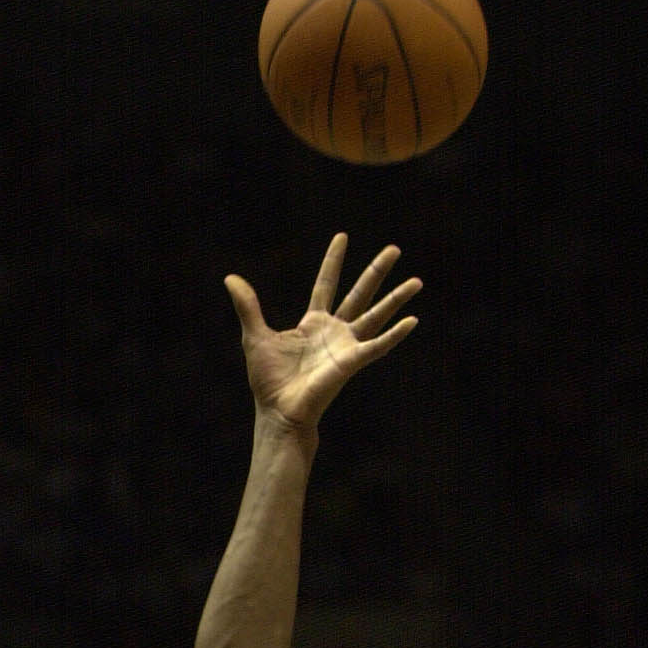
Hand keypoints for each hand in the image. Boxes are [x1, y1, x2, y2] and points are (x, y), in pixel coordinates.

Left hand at [225, 234, 420, 430]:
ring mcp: (346, 346)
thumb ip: (248, 306)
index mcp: (313, 323)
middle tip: (395, 249)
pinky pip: (378, 346)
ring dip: (396, 299)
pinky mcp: (352, 362)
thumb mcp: (256, 335)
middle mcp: (334, 331)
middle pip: (360, 294)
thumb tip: (230, 278)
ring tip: (417, 281)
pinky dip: (395, 335)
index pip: (327, 284)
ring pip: (376, 315)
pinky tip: (412, 321)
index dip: (334, 261)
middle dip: (376, 272)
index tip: (342, 236)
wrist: (279, 411)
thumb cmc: (269, 380)